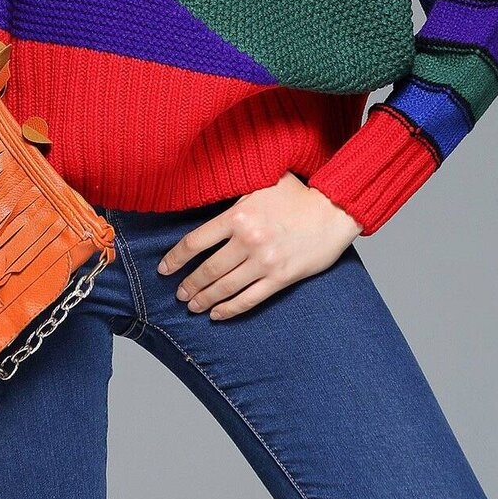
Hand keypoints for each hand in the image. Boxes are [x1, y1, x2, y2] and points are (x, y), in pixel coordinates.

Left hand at [156, 170, 362, 320]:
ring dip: (205, 299)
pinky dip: (229, 310)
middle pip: (208, 269)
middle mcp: (247, 241)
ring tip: (192, 305)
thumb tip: (211, 186)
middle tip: (179, 293)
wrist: (333, 213)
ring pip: (225, 287)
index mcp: (238, 216)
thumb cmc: (298, 196)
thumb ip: (236, 192)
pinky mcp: (280, 278)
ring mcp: (264, 262)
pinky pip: (249, 299)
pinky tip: (217, 314)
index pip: (196, 241)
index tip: (164, 269)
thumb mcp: (262, 184)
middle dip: (189, 284)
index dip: (176, 258)